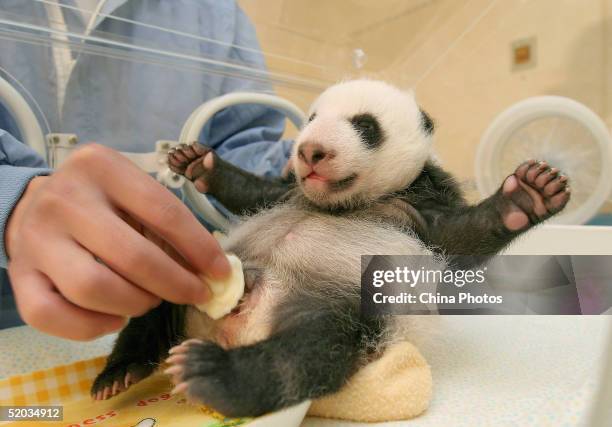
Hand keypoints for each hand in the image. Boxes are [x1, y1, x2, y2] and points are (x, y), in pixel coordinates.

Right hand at [5, 144, 229, 340]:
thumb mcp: (133, 195)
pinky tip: (115, 318)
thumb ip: (170, 226)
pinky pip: (53, 316)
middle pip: (132, 257)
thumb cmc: (100, 202)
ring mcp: (36, 239)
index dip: (199, 248)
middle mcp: (64, 199)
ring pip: (94, 289)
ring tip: (150, 301)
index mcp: (101, 168)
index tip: (221, 273)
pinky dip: (93, 327)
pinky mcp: (19, 276)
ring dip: (136, 305)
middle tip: (194, 294)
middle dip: (175, 284)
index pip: (163, 212)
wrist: (33, 205)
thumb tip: (214, 271)